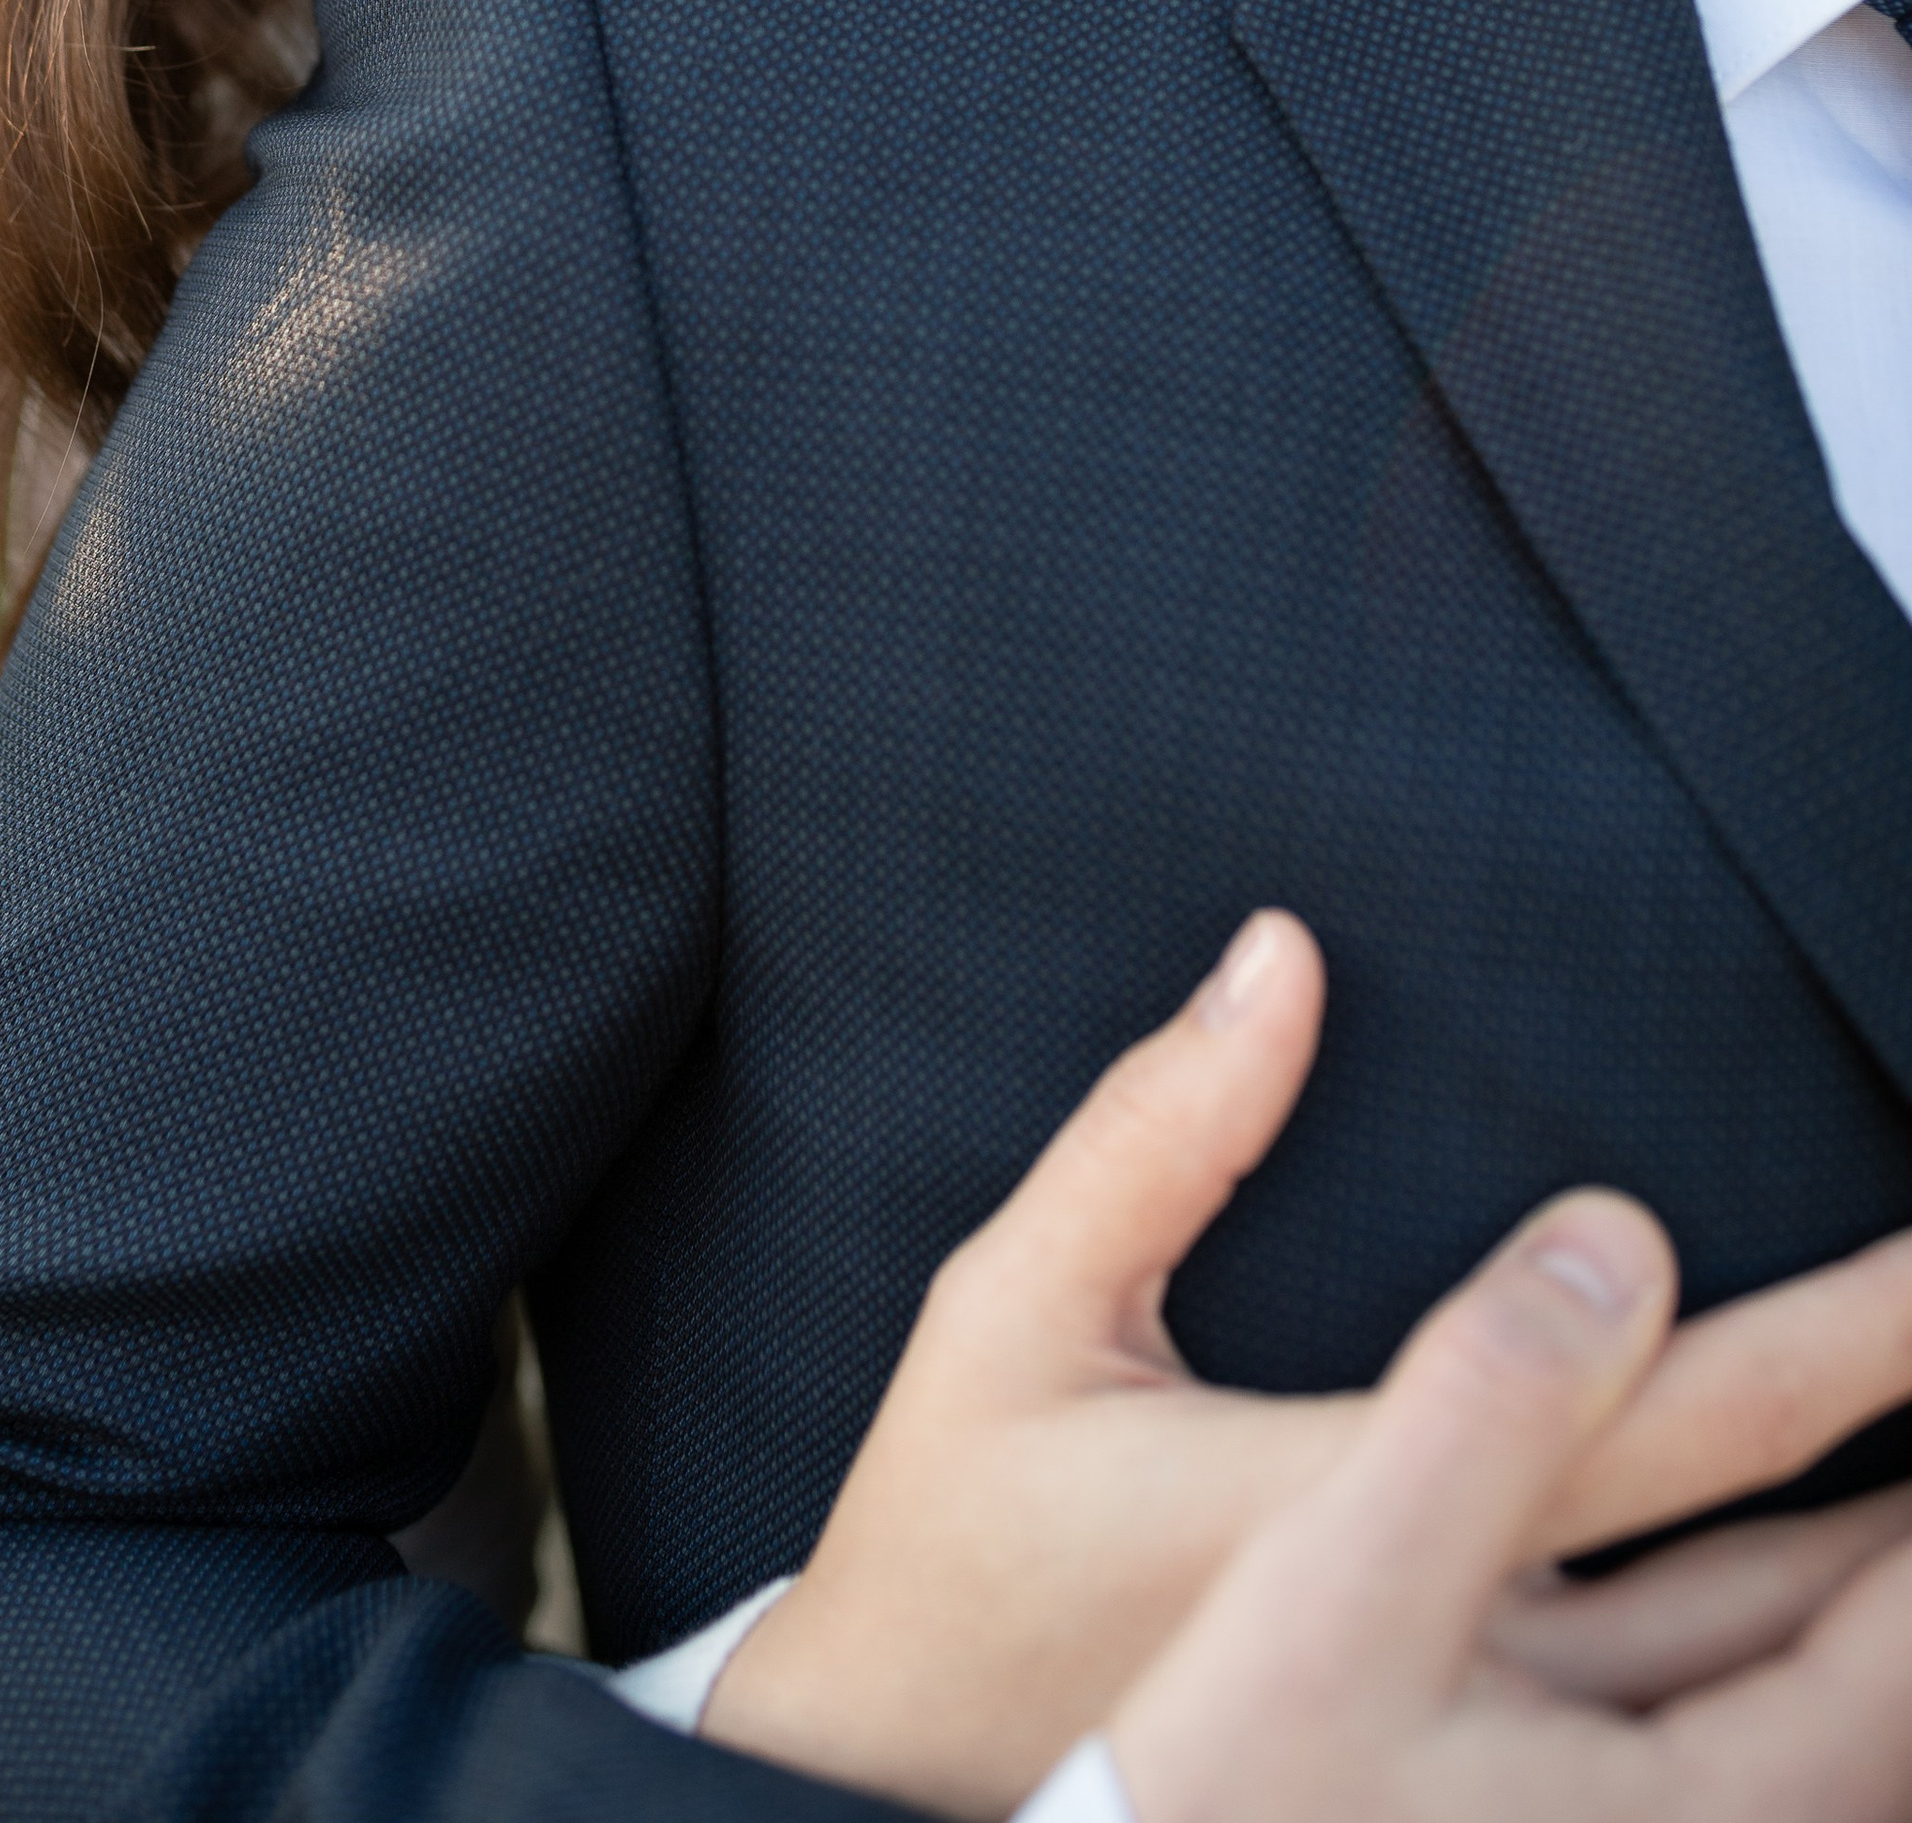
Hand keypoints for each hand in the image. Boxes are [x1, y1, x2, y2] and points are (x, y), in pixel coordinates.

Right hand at [701, 913, 1911, 1820]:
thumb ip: (1158, 1135)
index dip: (1862, 1332)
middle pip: (1802, 1610)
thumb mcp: (1014, 1320)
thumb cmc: (950, 1549)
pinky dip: (1833, 1717)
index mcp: (1369, 1535)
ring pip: (1792, 1732)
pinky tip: (1855, 1657)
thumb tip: (1282, 957)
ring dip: (1898, 1611)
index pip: (1681, 1422)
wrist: (886, 1798)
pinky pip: (1729, 1788)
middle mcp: (1477, 1693)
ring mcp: (1505, 1800)